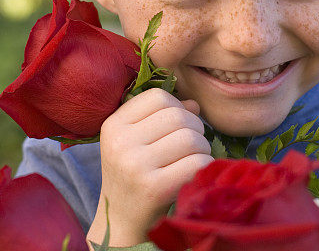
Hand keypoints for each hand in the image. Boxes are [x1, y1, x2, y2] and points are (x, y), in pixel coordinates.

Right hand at [87, 88, 212, 247]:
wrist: (122, 222)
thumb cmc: (134, 175)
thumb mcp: (136, 141)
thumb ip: (162, 117)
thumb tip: (195, 104)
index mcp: (113, 125)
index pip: (158, 96)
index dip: (176, 107)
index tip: (175, 126)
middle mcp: (120, 143)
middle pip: (178, 116)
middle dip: (194, 128)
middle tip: (190, 146)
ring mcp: (135, 166)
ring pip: (191, 138)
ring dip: (202, 148)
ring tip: (192, 159)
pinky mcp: (154, 188)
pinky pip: (197, 162)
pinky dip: (204, 165)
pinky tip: (193, 174)